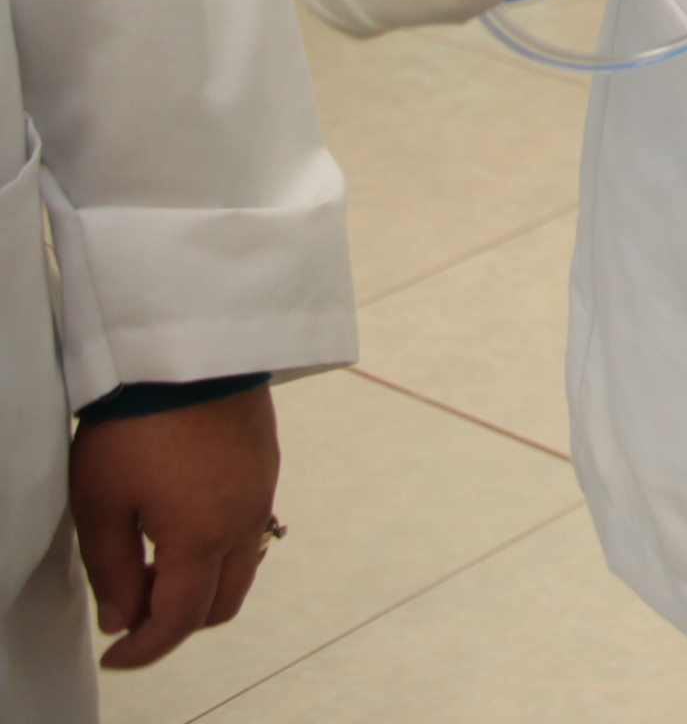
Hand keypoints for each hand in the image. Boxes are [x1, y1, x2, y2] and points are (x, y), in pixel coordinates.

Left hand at [71, 389, 279, 669]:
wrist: (190, 351)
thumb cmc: (136, 427)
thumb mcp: (100, 503)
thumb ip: (110, 571)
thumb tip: (120, 616)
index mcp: (200, 540)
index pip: (177, 621)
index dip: (143, 649)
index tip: (114, 655)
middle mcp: (242, 525)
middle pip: (220, 605)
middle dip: (176, 623)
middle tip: (131, 610)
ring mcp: (262, 496)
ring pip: (241, 571)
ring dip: (200, 587)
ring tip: (152, 567)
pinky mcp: (267, 469)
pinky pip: (251, 534)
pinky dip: (218, 553)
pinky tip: (182, 528)